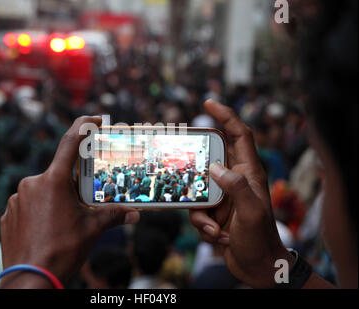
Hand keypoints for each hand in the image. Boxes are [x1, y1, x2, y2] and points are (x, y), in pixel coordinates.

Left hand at [0, 116, 139, 287]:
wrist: (29, 279)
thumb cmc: (62, 251)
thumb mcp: (92, 230)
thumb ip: (114, 216)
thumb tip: (135, 214)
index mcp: (53, 181)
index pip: (70, 142)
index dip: (83, 126)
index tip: (94, 120)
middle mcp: (31, 183)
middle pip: (58, 174)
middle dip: (72, 185)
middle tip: (82, 203)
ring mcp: (17, 199)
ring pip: (43, 190)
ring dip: (56, 199)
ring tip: (64, 223)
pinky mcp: (8, 213)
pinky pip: (28, 204)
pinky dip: (40, 211)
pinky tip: (48, 229)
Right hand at [189, 100, 293, 287]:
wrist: (258, 267)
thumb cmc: (260, 240)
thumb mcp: (251, 213)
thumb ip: (237, 188)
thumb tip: (215, 167)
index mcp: (249, 173)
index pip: (239, 135)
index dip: (226, 116)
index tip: (208, 104)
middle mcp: (234, 180)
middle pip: (209, 158)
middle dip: (195, 164)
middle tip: (182, 166)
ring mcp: (222, 195)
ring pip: (197, 188)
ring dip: (198, 209)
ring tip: (212, 226)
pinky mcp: (213, 211)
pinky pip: (196, 209)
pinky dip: (201, 224)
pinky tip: (216, 236)